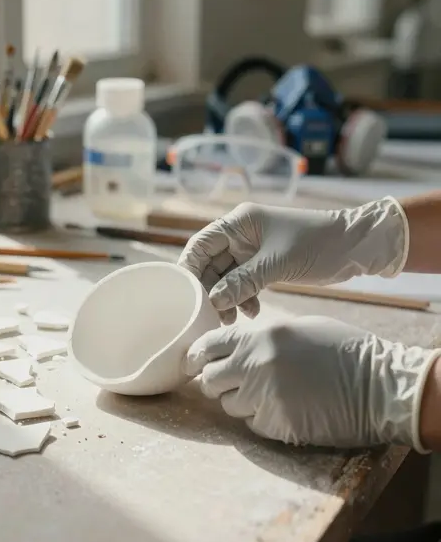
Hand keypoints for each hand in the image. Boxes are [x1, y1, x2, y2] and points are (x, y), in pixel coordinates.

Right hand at [177, 197, 407, 321]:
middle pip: (211, 264)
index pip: (200, 245)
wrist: (355, 246)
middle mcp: (240, 234)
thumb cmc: (317, 244)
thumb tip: (213, 301)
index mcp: (238, 223)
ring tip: (234, 318)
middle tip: (214, 315)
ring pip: (226, 277)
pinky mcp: (263, 264)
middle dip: (211, 290)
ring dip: (227, 298)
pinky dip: (243, 298)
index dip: (190, 269)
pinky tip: (252, 311)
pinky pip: (243, 283)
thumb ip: (242, 282)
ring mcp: (252, 250)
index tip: (186, 295)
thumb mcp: (276, 264)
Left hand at [185, 316, 438, 449]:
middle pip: (209, 380)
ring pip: (227, 405)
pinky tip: (283, 409)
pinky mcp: (276, 425)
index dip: (196, 356)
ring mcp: (264, 396)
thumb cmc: (342, 350)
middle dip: (216, 383)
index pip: (206, 346)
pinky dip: (260, 419)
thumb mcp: (296, 329)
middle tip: (232, 384)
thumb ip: (259, 338)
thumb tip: (231, 348)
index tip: (194, 364)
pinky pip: (251, 424)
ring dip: (240, 402)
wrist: (380, 384)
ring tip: (268, 395)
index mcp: (258, 336)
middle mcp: (254, 364)